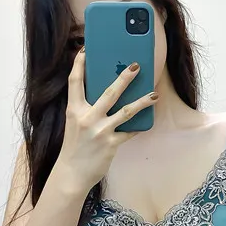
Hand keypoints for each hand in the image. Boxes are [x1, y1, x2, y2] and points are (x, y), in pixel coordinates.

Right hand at [56, 49, 157, 193]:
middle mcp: (87, 118)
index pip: (75, 82)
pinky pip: (130, 132)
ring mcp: (100, 131)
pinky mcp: (111, 144)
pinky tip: (148, 121)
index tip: (85, 51)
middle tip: (137, 66)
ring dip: (142, 102)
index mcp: (74, 110)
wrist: (72, 174)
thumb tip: (106, 94)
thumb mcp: (75, 124)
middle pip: (109, 93)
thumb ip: (87, 109)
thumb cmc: (74, 147)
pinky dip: (139, 126)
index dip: (79, 65)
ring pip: (126, 112)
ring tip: (154, 94)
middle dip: (124, 78)